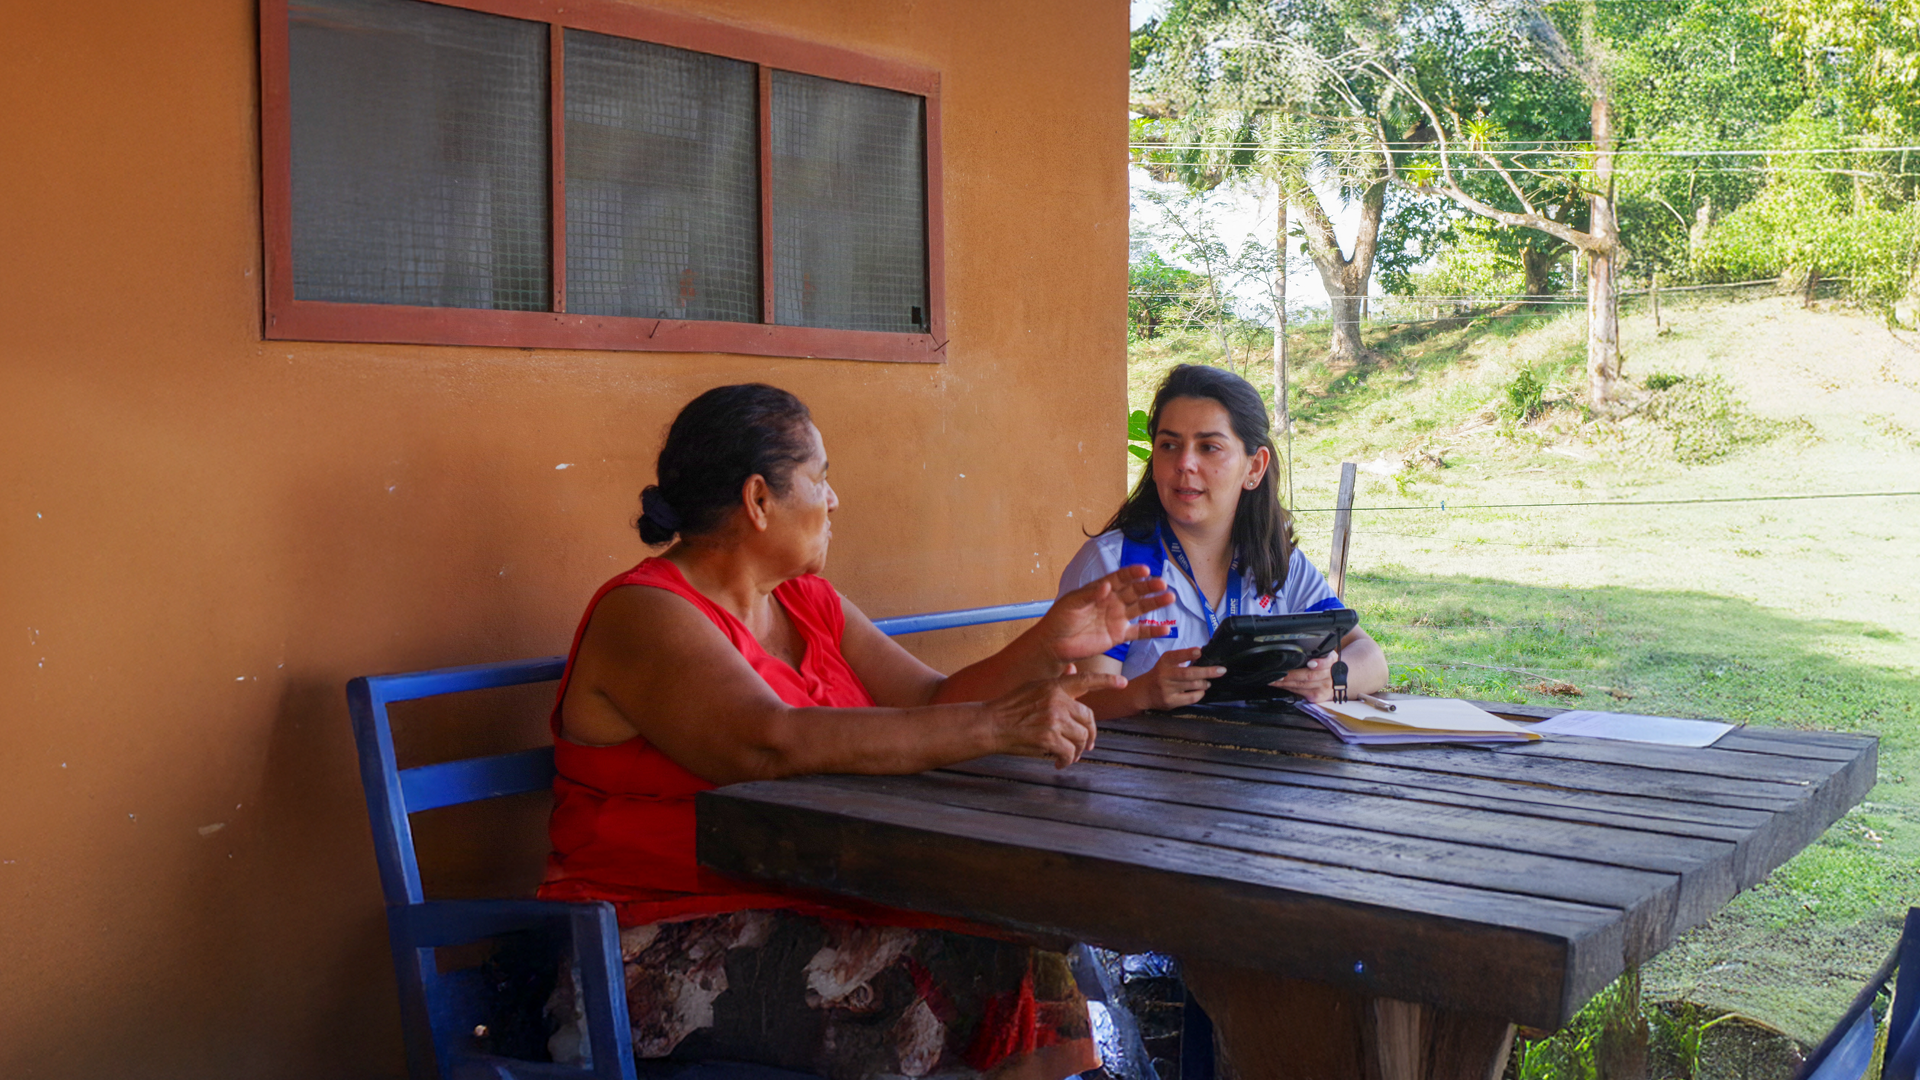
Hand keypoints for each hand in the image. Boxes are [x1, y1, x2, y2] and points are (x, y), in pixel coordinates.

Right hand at [983, 668, 1122, 768]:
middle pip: (1089, 719)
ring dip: (1077, 751)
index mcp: (1054, 686)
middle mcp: (1057, 701)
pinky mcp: (1049, 738)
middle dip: (1090, 735)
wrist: (990, 725)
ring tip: (1069, 756)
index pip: (1085, 680)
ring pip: (1081, 738)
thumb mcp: (1033, 688)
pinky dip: (1067, 761)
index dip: (1106, 681)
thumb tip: (1072, 670)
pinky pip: (1069, 753)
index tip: (1123, 683)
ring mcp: (1054, 720)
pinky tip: (1060, 763)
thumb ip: (1056, 684)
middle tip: (1087, 745)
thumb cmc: (1009, 708)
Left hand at [1037, 565, 1174, 661]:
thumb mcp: (1072, 603)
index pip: (1120, 578)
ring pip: (1140, 608)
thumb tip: (1106, 586)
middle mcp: (1112, 601)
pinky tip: (1166, 629)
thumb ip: (1090, 595)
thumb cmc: (1059, 619)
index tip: (1145, 570)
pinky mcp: (1119, 635)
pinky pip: (1139, 632)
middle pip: (1135, 591)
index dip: (1133, 573)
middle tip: (1163, 584)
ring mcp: (1117, 618)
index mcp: (1101, 589)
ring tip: (1169, 597)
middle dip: (1149, 587)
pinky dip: (1152, 630)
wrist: (1055, 644)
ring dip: (1155, 603)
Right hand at [1132, 647, 1224, 710]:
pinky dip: (1199, 694)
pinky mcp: (1170, 701)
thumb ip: (1182, 658)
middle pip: (1188, 673)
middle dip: (1206, 671)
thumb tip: (1202, 653)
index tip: (1200, 652)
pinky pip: (1190, 698)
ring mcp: (1167, 689)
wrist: (1143, 692)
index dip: (1188, 654)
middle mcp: (1164, 675)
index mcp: (1164, 662)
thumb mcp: (1167, 662)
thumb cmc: (1160, 674)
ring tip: (1208, 682)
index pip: (1176, 656)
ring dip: (1204, 683)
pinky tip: (1201, 691)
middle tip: (1221, 670)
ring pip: (1191, 686)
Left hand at [1273, 650, 1339, 703]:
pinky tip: (1280, 685)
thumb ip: (1316, 652)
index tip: (1310, 663)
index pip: (1327, 662)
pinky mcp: (1318, 697)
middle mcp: (1329, 676)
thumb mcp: (1325, 654)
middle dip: (1290, 675)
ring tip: (1274, 679)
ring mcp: (1324, 688)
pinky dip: (1289, 688)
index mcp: (1332, 661)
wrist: (1335, 680)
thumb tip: (1299, 649)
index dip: (1319, 663)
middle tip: (1277, 673)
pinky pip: (1301, 693)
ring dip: (1285, 683)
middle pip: (1309, 676)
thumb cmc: (1325, 665)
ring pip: (1302, 685)